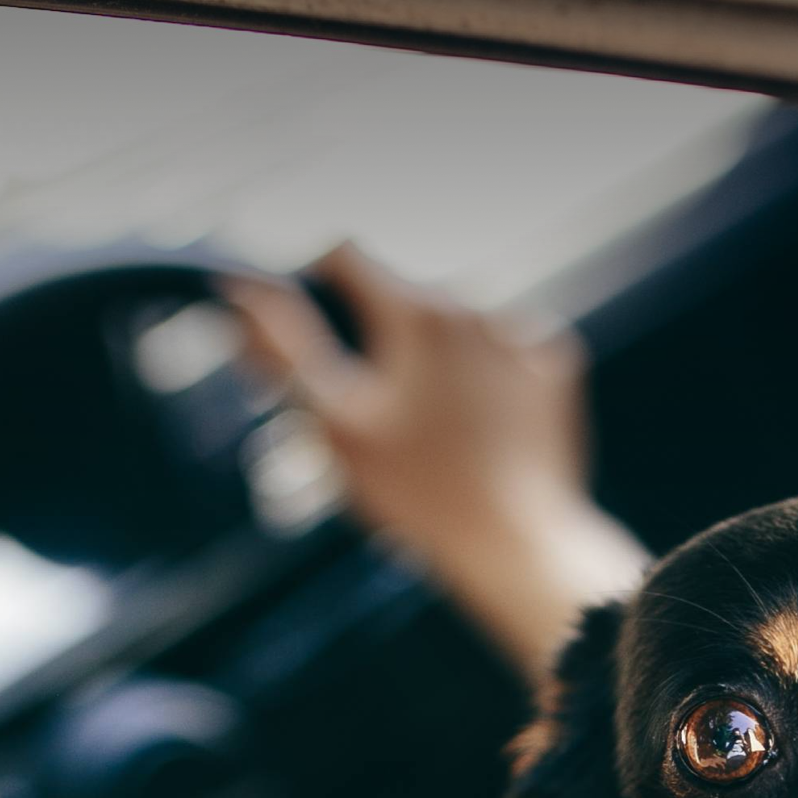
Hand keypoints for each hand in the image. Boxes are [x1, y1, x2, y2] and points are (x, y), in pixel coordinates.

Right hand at [229, 247, 646, 677]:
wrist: (518, 542)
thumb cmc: (420, 492)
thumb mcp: (333, 422)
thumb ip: (282, 347)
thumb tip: (240, 290)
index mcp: (417, 310)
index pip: (343, 256)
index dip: (315, 284)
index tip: (314, 328)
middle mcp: (475, 306)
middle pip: (403, 294)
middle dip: (380, 332)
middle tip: (374, 403)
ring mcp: (524, 335)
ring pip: (456, 320)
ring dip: (436, 350)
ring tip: (431, 420)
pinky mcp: (557, 368)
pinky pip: (505, 348)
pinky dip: (487, 371)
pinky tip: (479, 418)